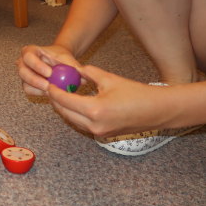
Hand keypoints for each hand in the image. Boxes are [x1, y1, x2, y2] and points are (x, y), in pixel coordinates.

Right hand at [17, 44, 79, 96]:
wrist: (58, 62)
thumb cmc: (61, 58)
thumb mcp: (68, 59)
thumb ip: (74, 67)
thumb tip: (83, 79)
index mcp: (30, 51)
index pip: (28, 57)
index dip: (37, 65)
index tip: (50, 73)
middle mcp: (23, 62)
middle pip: (23, 72)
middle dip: (35, 80)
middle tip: (48, 86)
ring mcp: (24, 74)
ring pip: (25, 84)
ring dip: (38, 89)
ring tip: (52, 91)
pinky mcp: (27, 84)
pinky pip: (30, 91)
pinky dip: (40, 94)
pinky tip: (50, 93)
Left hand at [47, 65, 168, 136]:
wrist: (158, 111)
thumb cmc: (136, 93)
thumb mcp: (109, 79)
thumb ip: (88, 73)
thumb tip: (74, 69)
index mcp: (95, 110)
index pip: (65, 100)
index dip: (55, 91)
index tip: (48, 83)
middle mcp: (94, 124)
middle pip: (65, 113)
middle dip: (57, 101)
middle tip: (52, 89)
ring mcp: (98, 132)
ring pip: (73, 120)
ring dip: (65, 108)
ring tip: (61, 95)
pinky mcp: (103, 135)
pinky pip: (83, 124)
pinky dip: (76, 114)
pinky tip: (75, 104)